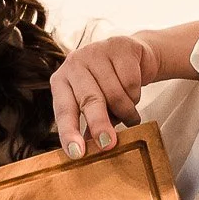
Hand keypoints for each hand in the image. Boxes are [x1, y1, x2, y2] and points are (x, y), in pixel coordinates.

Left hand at [51, 35, 159, 157]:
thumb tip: (85, 152)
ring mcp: (96, 51)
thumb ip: (88, 126)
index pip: (64, 110)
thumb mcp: (95, 105)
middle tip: (108, 144)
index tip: (76, 153)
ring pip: (115, 93)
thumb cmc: (109, 85)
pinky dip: (136, 95)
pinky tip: (135, 94)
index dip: (69, 132)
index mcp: (62, 80)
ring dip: (126, 112)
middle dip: (99, 124)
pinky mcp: (120, 46)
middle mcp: (74, 63)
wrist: (134, 57)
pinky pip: (131, 81)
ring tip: (130, 117)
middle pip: (89, 100)